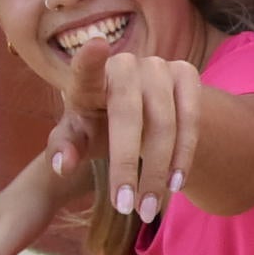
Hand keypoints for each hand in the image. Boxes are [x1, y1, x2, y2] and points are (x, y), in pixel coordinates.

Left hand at [66, 36, 202, 226]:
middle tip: (125, 206)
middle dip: (126, 164)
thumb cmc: (99, 126)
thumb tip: (62, 165)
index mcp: (88, 81)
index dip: (90, 60)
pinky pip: (191, 119)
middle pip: (128, 114)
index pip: (85, 70)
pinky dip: (184, 155)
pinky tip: (174, 183)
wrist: (142, 113)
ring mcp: (159, 66)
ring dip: (158, 170)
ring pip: (164, 121)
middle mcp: (124, 66)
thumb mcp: (78, 139)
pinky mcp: (187, 73)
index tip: (96, 46)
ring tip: (149, 208)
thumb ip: (65, 149)